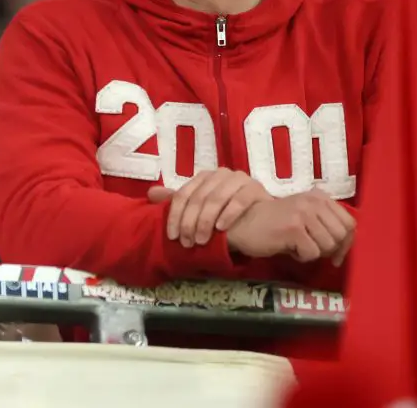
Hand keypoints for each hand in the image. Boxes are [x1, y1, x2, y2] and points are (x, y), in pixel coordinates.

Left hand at [147, 169, 272, 246]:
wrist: (266, 221)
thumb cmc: (231, 217)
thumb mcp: (203, 211)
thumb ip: (180, 202)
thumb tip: (150, 194)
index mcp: (205, 176)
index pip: (183, 195)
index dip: (175, 216)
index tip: (172, 236)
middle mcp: (220, 174)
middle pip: (198, 198)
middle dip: (189, 222)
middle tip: (187, 243)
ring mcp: (240, 178)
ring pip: (216, 198)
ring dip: (206, 222)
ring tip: (202, 240)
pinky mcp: (256, 188)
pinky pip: (239, 200)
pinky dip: (228, 215)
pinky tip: (221, 229)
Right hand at [226, 189, 355, 264]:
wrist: (242, 223)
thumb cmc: (274, 224)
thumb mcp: (304, 216)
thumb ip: (324, 223)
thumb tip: (346, 248)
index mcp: (319, 196)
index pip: (349, 223)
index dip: (346, 242)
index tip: (335, 255)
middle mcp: (314, 201)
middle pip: (341, 236)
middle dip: (330, 249)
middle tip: (311, 250)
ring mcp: (304, 213)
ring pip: (328, 246)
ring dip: (313, 252)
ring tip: (296, 245)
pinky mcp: (294, 228)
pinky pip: (312, 254)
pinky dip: (301, 257)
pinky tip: (288, 248)